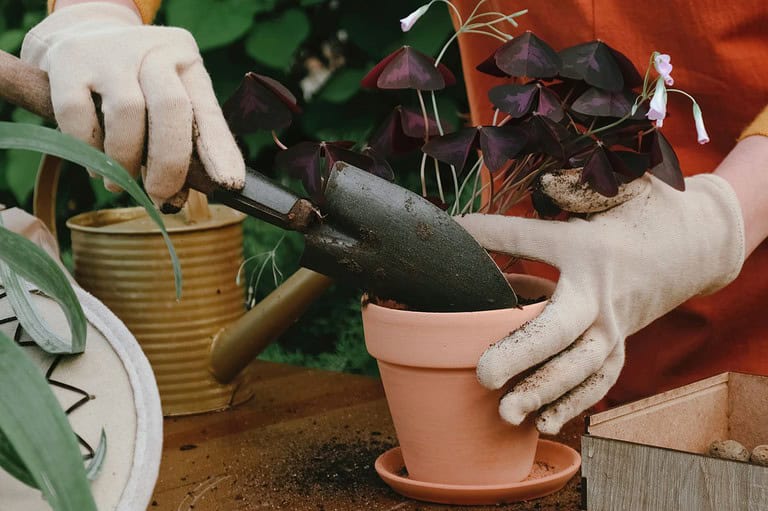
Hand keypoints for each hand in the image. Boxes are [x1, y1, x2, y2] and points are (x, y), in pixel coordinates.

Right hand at [21, 2, 243, 204]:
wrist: (81, 41)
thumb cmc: (136, 88)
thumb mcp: (166, 105)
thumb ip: (180, 147)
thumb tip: (174, 200)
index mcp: (186, 60)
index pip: (208, 111)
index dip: (220, 150)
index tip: (228, 183)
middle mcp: (153, 50)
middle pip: (171, 107)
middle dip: (169, 162)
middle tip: (160, 195)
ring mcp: (110, 53)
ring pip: (126, 112)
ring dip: (125, 160)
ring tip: (120, 182)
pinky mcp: (68, 62)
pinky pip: (78, 115)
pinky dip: (88, 149)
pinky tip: (94, 164)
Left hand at [454, 173, 744, 433]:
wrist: (697, 242)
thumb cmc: (643, 212)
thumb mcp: (613, 188)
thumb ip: (573, 190)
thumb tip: (538, 186)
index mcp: (587, 247)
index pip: (527, 238)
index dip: (488, 233)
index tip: (454, 232)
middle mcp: (601, 292)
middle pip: (560, 329)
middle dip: (522, 353)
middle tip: (483, 375)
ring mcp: (614, 324)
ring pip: (580, 367)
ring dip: (544, 392)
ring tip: (506, 413)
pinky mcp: (620, 343)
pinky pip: (598, 380)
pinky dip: (573, 403)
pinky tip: (544, 422)